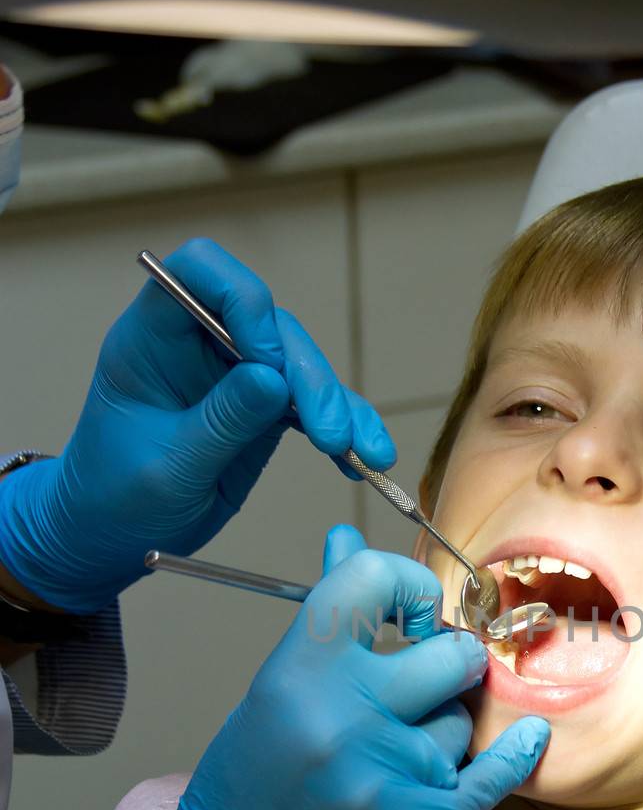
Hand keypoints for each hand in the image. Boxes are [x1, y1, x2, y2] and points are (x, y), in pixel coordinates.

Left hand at [0, 239, 395, 612]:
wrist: (112, 536)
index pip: (200, 273)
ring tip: (364, 453)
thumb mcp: (167, 467)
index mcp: (151, 337)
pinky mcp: (263, 407)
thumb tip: (274, 380)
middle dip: (307, 375)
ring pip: (299, 364)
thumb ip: (220, 421)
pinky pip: (311, 404)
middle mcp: (197, 343)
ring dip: (336, 404)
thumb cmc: (115, 498)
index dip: (242, 299)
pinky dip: (342, 428)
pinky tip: (364, 459)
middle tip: (329, 434)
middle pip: (268, 324)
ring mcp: (233, 372)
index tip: (267, 358)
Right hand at [129, 526, 550, 809]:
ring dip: (443, 735)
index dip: (407, 583)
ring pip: (464, 723)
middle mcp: (346, 717)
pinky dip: (518, 752)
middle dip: (449, 664)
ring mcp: (390, 774)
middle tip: (428, 682)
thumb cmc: (249, 790)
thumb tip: (349, 540)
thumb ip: (325, 620)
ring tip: (393, 762)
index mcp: (299, 674)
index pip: (372, 581)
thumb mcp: (274, 693)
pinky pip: (496, 772)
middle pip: (451, 654)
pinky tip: (532, 735)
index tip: (413, 611)